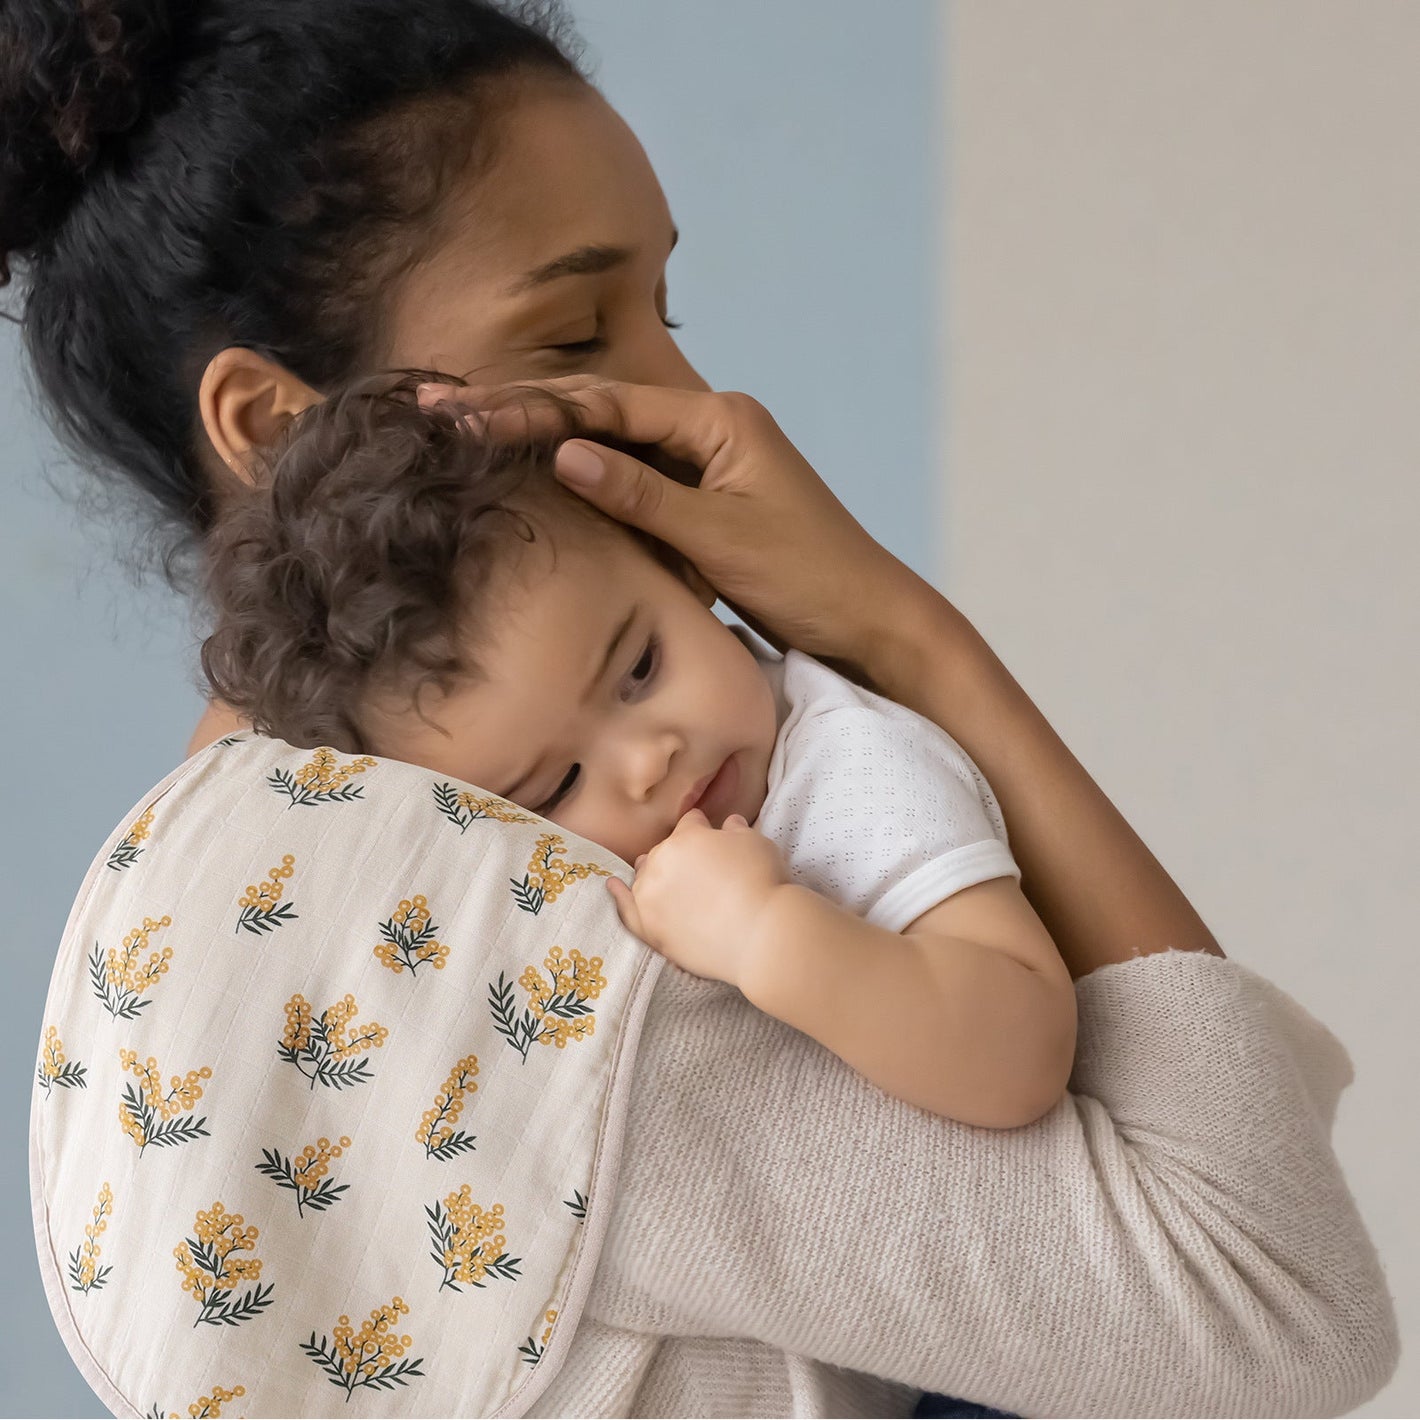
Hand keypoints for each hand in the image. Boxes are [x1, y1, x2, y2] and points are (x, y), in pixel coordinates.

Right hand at [416, 375, 936, 677]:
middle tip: (441, 411)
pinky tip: (532, 479)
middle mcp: (709, 429)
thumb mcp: (720, 537)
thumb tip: (561, 453)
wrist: (869, 621)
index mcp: (719, 420)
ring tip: (464, 433)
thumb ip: (641, 495)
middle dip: (522, 413)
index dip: (531, 409)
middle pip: (601, 415)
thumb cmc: (810, 576)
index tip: (463, 414)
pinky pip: (633, 483)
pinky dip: (583, 483)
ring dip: (543, 443)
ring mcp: (706, 464)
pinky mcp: (703, 502)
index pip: (607, 405)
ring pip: (611, 447)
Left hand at [604, 808, 790, 989]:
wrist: (760, 934)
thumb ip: (737, 830)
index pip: (690, 823)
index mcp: (687, 836)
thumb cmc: (763, 883)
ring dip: (652, 873)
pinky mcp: (649, 928)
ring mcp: (651, 896)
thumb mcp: (757, 843)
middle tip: (698, 868)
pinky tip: (612, 886)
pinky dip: (618, 896)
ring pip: (644, 876)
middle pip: (664, 850)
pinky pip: (626, 909)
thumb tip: (730, 822)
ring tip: (662, 879)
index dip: (702, 828)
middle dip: (678, 853)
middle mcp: (662, 861)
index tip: (711, 835)